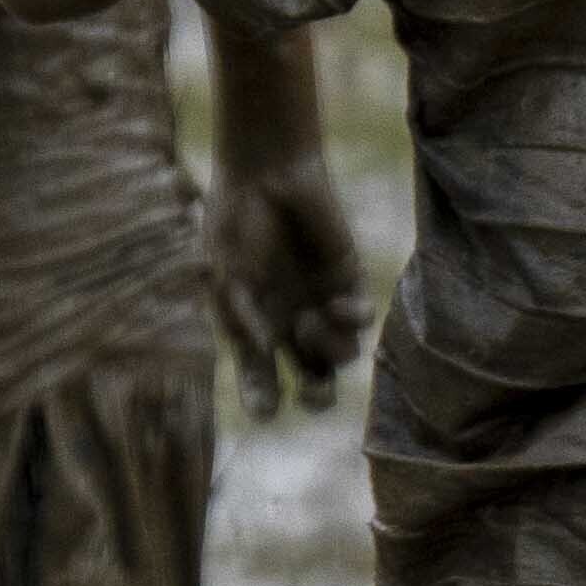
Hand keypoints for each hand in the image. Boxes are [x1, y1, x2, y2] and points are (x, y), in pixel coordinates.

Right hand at [206, 155, 371, 413]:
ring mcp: (320, 304)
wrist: (264, 174)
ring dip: (329, 349)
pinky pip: (361, 319)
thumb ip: (242, 315)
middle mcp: (289, 324)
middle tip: (312, 393)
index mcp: (253, 330)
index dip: (264, 402)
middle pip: (314, 382)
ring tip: (308, 319)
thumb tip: (267, 353)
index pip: (261, 381)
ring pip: (342, 356)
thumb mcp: (225, 273)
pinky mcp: (347, 280)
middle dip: (317, 397)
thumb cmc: (234, 223)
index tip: (265, 411)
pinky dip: (352, 320)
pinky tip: (336, 303)